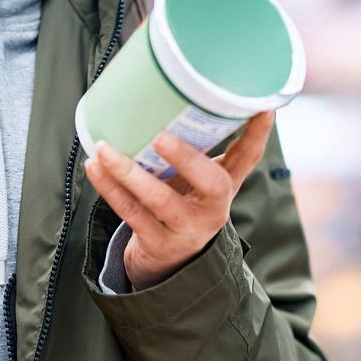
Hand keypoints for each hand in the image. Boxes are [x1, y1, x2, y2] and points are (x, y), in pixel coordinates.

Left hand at [84, 111, 274, 290]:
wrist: (167, 266)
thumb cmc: (179, 207)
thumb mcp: (194, 183)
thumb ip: (191, 150)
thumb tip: (166, 94)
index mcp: (223, 187)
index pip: (248, 158)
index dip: (257, 133)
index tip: (264, 107)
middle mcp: (213, 210)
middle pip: (212, 184)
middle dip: (188, 159)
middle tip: (161, 137)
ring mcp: (187, 230)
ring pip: (160, 201)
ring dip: (130, 173)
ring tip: (106, 149)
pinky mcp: (159, 243)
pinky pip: (131, 212)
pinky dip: (110, 188)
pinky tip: (96, 167)